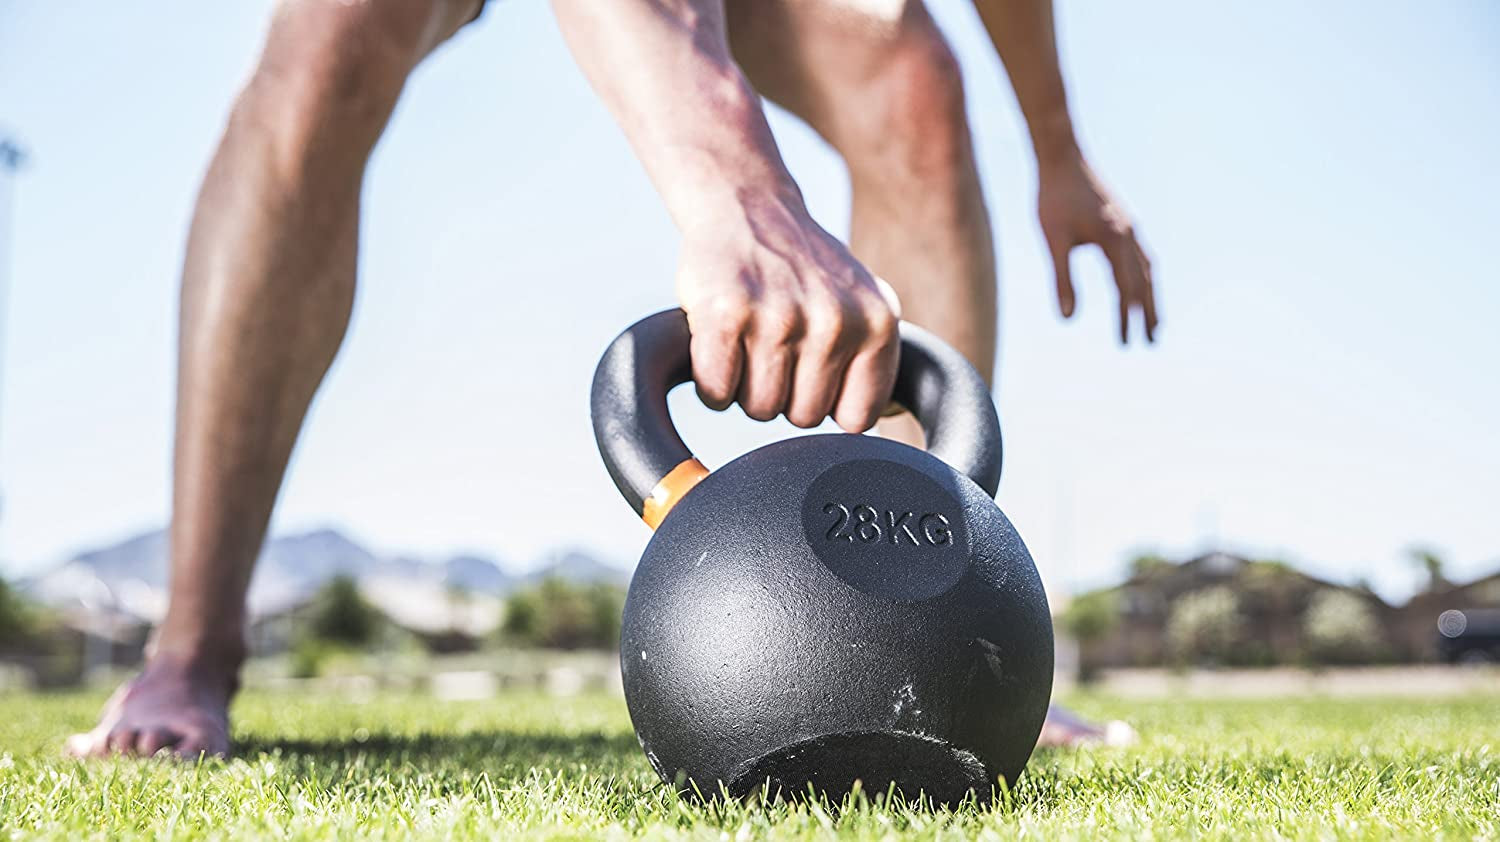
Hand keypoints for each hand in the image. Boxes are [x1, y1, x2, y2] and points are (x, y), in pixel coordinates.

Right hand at [676, 189, 900, 432]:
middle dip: (784, 393)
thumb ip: (871, 360)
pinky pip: (716, 393)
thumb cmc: (803, 268)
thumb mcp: (861, 302)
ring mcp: (779, 318)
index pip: (856, 418)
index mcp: (877, 323)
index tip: (812, 372)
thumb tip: (862, 434)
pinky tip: (720, 344)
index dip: (828, 403)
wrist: (748, 206)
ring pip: (759, 410)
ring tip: (749, 340)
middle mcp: (835, 322)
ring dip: (745, 387)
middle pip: (803, 418)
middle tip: (774, 346)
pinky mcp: (725, 315)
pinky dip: (710, 380)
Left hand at [1038, 152, 1157, 342]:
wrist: (1060, 157)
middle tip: (1153, 342)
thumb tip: (1067, 319)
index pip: (1125, 289)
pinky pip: (1140, 254)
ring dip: (1150, 295)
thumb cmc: (1053, 198)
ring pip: (1147, 268)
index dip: (1126, 318)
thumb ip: (1062, 280)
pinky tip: (1137, 284)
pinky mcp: (1122, 220)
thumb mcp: (1054, 242)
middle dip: (1148, 313)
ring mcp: (1128, 225)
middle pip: (1145, 281)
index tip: (1126, 344)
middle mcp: (1129, 234)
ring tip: (1152, 319)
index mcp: (1115, 240)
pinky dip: (1143, 275)